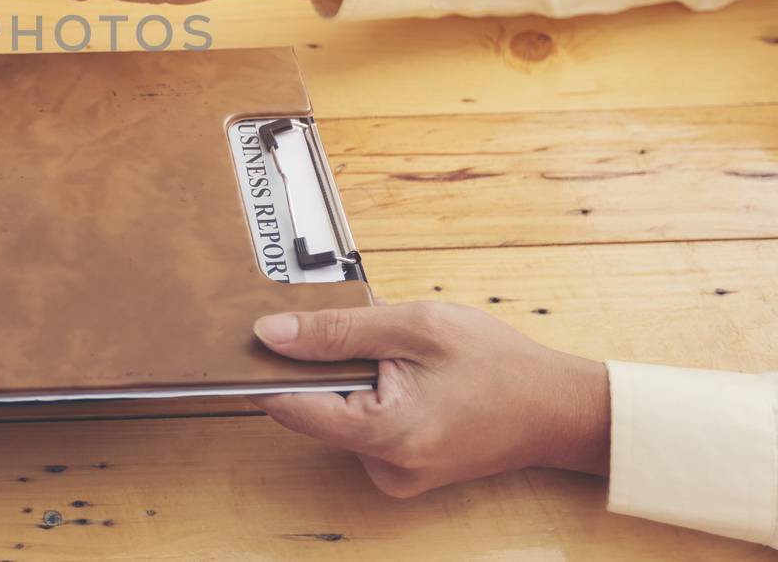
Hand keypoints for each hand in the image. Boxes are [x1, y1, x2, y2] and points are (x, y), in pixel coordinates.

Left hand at [250, 303, 610, 497]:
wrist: (558, 408)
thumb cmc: (497, 364)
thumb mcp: (414, 327)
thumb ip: (337, 330)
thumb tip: (271, 333)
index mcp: (385, 435)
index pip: (292, 408)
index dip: (265, 371)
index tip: (244, 341)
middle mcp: (384, 467)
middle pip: (314, 408)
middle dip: (324, 363)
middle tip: (359, 328)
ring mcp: (392, 475)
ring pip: (338, 413)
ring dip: (352, 376)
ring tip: (399, 353)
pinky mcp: (400, 469)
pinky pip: (362, 424)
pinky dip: (370, 394)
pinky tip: (405, 375)